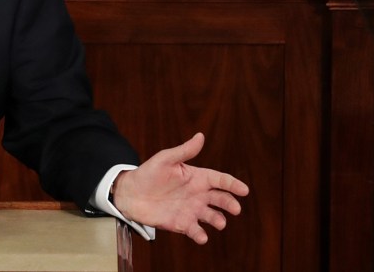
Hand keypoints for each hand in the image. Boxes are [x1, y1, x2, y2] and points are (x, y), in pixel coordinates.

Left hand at [112, 133, 248, 243]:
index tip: (244, 190)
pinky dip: (200, 235)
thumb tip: (200, 136)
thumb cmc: (148, 174)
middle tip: (235, 209)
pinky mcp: (182, 224)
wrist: (130, 194)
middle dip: (230, 204)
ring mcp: (191, 210)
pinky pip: (195, 231)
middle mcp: (198, 195)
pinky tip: (201, 236)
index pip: (220, 180)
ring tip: (219, 222)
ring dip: (218, 220)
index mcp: (197, 178)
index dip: (233, 185)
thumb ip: (184, 150)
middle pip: (221, 199)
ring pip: (212, 217)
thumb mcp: (165, 159)